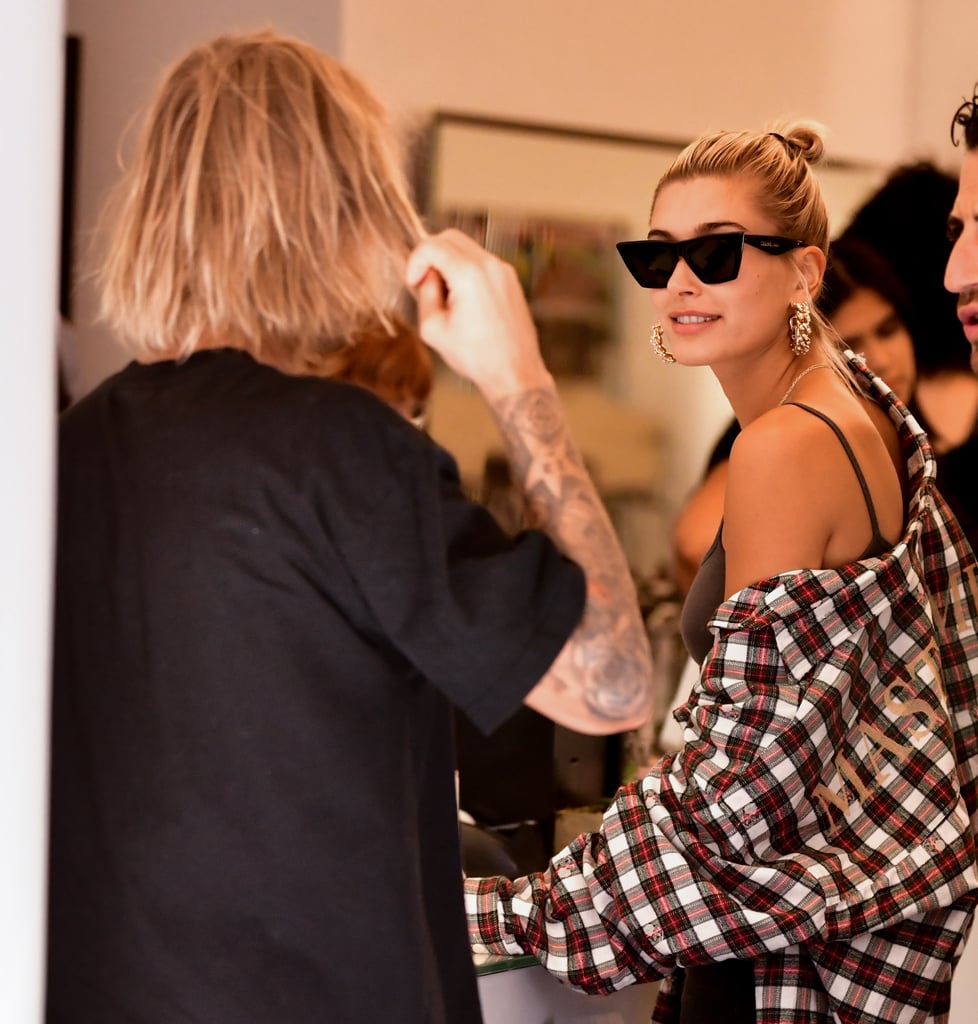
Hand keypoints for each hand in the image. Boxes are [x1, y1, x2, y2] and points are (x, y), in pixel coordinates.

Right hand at [405, 229, 549, 399]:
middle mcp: (490, 265)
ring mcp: (504, 271)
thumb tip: (427, 277)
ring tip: (445, 296)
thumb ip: (424, 294)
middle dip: (430, 255)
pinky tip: (463, 300)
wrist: (514, 372)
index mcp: (469, 275)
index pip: (432, 245)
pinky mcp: (511, 280)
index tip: (412, 282)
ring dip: (449, 263)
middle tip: (423, 282)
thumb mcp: (433, 329)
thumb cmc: (477, 357)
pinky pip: (482, 262)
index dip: (415, 261)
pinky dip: (466, 271)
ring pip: (467, 248)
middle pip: (450, 237)